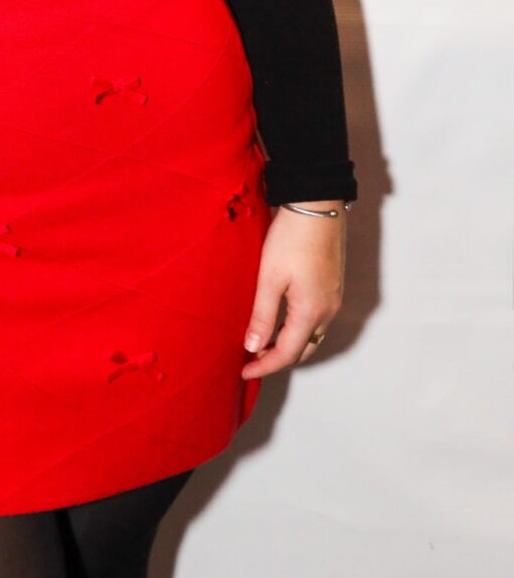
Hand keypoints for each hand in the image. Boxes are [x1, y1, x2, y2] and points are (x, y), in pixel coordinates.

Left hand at [241, 202, 346, 378]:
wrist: (316, 204)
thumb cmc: (291, 238)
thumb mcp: (270, 278)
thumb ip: (262, 316)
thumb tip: (253, 348)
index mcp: (312, 312)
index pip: (288, 353)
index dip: (265, 366)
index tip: (243, 372)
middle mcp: (328, 310)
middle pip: (304, 348)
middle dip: (278, 358)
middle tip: (251, 360)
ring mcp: (333, 297)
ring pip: (312, 334)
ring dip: (289, 343)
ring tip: (262, 342)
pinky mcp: (332, 284)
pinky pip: (316, 318)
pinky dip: (298, 328)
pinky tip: (280, 319)